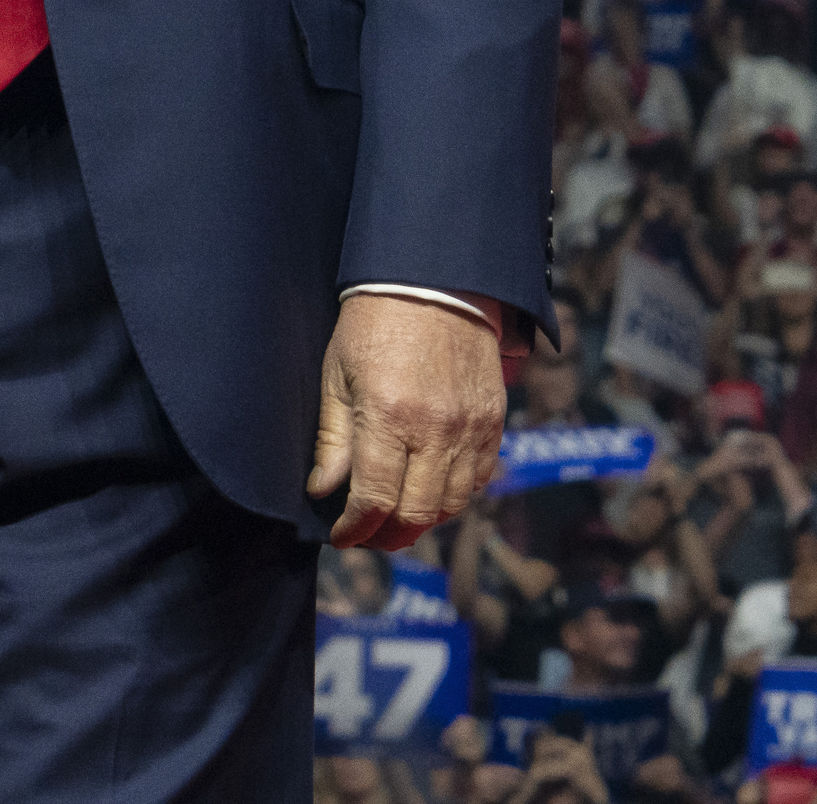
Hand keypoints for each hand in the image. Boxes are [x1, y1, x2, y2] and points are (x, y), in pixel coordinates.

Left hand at [307, 294, 504, 549]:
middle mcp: (435, 429)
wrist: (434, 279)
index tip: (342, 536)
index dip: (355, 530)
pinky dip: (456, 495)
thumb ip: (333, 439)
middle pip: (417, 514)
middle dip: (387, 536)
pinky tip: (432, 489)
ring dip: (422, 520)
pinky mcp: (493, 419)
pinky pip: (480, 479)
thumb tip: (323, 491)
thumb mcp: (337, 374)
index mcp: (388, 416)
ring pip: (452, 504)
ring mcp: (471, 426)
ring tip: (397, 517)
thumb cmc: (374, 322)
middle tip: (368, 535)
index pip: (375, 500)